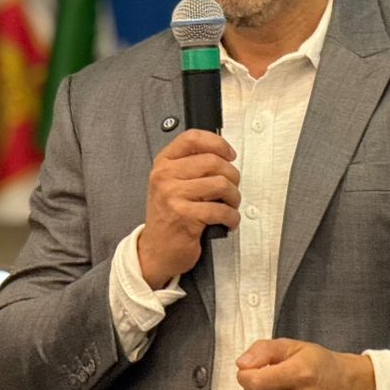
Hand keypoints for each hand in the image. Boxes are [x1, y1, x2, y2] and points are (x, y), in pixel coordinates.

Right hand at [137, 129, 239, 288]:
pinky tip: (227, 220)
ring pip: (221, 184)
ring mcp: (173, 196)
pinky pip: (221, 210)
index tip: (229, 154)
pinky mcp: (185, 217)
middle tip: (232, 188)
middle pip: (213, 161)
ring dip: (234, 197)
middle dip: (232, 176)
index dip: (217, 143)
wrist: (155, 251)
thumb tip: (223, 154)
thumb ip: (191, 165)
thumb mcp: (172, 183)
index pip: (192, 138)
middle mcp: (165, 176)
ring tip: (230, 205)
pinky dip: (231, 217)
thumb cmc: (169, 216)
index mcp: (164, 163)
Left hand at [235, 339, 375, 389]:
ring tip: (276, 389)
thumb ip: (263, 350)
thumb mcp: (293, 346)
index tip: (249, 369)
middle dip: (252, 386)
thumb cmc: (320, 365)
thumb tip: (242, 364)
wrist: (347, 389)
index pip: (255, 381)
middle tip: (265, 377)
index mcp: (301, 372)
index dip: (245, 374)